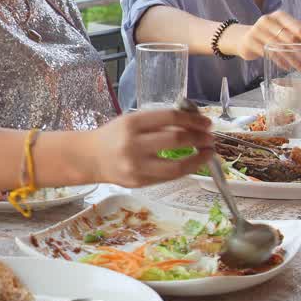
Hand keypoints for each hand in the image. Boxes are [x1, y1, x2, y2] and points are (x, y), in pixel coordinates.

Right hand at [86, 109, 214, 187]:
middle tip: (210, 138)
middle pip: (176, 140)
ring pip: (176, 166)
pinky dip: (184, 170)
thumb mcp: (131, 121)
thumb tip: (192, 124)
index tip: (206, 123)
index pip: (170, 118)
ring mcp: (136, 166)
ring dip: (198, 159)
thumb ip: (158, 123)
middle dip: (199, 138)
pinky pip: (168, 177)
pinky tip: (191, 164)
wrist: (90, 158)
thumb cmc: (113, 136)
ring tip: (207, 153)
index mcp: (132, 123)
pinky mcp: (139, 182)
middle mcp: (133, 145)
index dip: (193, 120)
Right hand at [225, 11, 300, 59]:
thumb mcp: (281, 31)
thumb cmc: (268, 35)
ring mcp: (258, 30)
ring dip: (293, 59)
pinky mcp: (251, 42)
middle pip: (291, 38)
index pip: (300, 28)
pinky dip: (281, 62)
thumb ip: (297, 37)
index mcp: (280, 16)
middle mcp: (268, 20)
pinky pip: (270, 54)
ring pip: (281, 47)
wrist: (243, 38)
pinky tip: (287, 67)